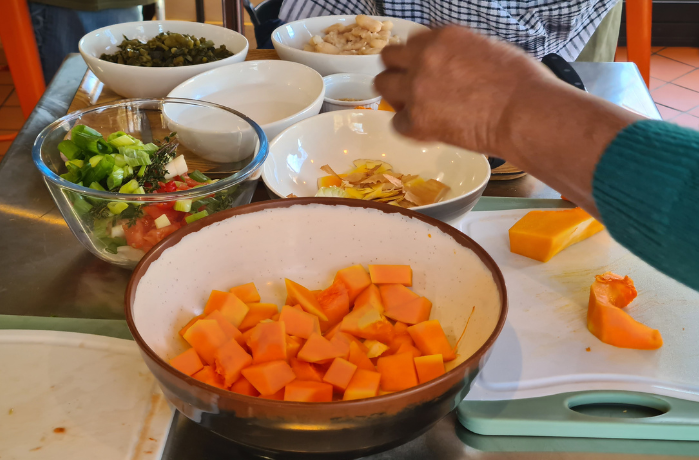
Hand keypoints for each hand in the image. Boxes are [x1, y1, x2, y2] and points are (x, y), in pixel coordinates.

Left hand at [376, 25, 639, 216]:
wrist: (523, 113)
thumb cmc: (521, 83)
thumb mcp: (488, 49)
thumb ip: (459, 54)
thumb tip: (452, 66)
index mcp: (443, 36)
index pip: (412, 42)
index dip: (417, 57)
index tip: (424, 69)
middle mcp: (423, 58)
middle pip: (388, 58)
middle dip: (398, 71)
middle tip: (412, 87)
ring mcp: (416, 89)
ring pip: (383, 86)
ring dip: (396, 96)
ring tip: (415, 108)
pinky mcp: (416, 120)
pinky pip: (397, 123)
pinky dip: (410, 127)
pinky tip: (428, 130)